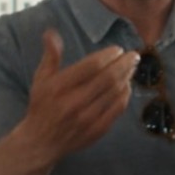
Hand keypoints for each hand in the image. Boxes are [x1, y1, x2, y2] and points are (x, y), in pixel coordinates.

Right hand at [19, 29, 138, 163]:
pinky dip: (125, 96)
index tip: (118, 49)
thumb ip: (50, 56)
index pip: (91, 66)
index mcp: (58, 87)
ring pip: (115, 93)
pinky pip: (117, 109)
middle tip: (134, 55)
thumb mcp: (41, 79)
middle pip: (107, 78)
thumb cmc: (42, 106)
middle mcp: (73, 102)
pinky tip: (127, 86)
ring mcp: (86, 118)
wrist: (41, 142)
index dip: (108, 56)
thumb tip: (52, 32)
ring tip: (132, 67)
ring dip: (127, 77)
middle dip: (124, 64)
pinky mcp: (96, 130)